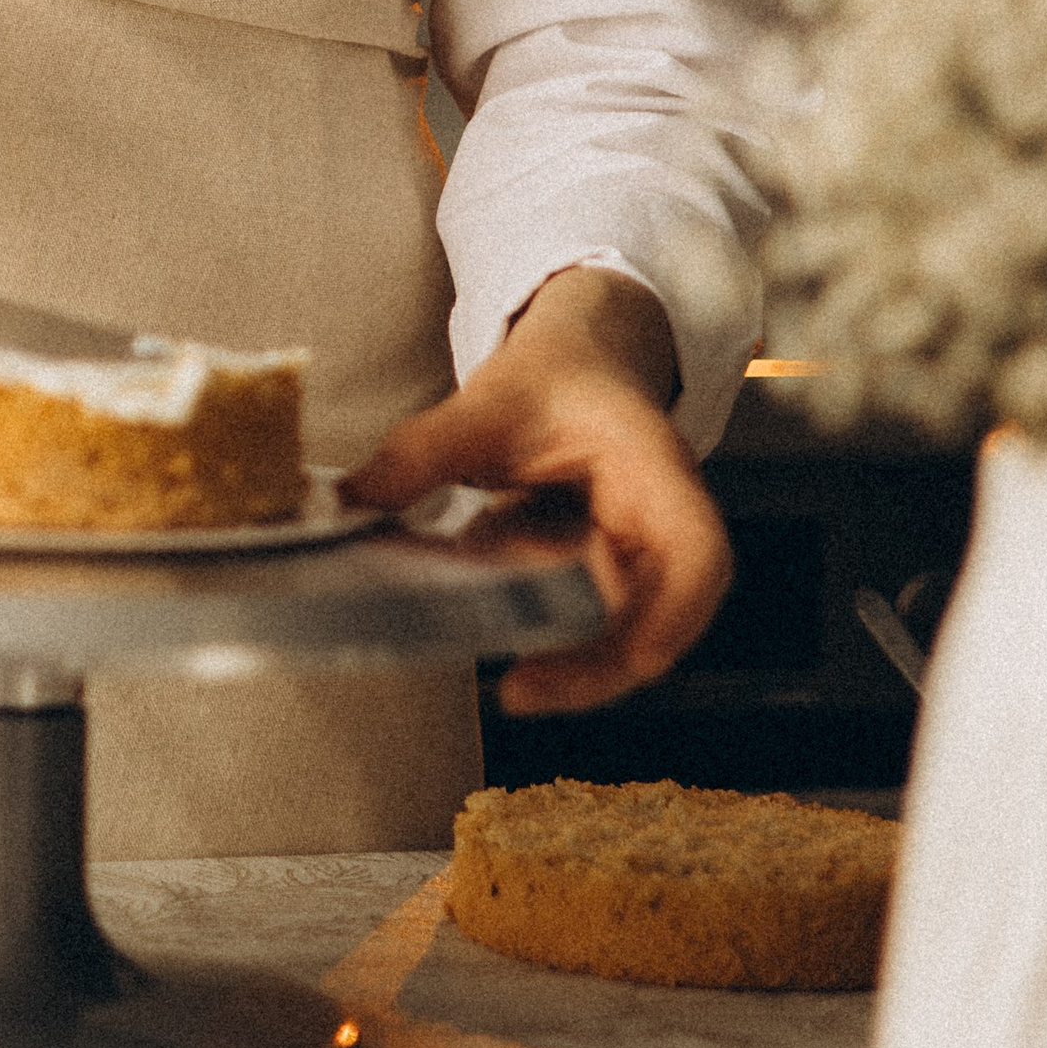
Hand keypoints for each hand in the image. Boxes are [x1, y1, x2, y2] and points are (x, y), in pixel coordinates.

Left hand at [344, 268, 731, 715]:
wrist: (582, 358)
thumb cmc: (556, 375)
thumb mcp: (490, 400)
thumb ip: (424, 452)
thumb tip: (349, 503)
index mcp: (659, 474)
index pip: (698, 560)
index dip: (669, 620)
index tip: (625, 660)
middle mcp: (665, 528)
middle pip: (657, 622)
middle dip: (589, 661)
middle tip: (517, 690)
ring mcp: (642, 561)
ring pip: (617, 635)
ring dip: (561, 650)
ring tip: (502, 665)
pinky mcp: (608, 581)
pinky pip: (582, 624)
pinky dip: (536, 624)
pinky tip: (485, 614)